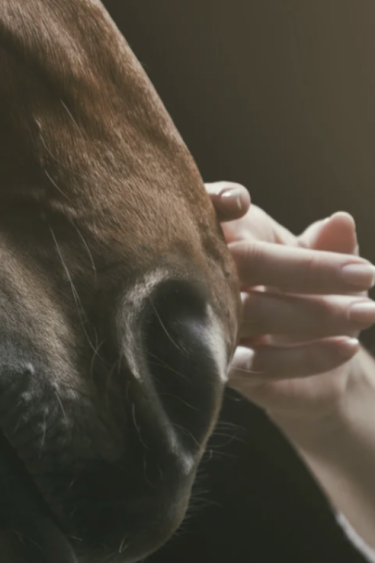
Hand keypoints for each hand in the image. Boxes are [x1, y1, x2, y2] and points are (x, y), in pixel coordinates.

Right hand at [205, 182, 374, 429]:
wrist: (308, 357)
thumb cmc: (303, 290)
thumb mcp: (321, 260)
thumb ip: (329, 243)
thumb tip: (341, 220)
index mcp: (220, 237)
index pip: (208, 211)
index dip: (217, 198)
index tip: (243, 201)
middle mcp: (204, 276)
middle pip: (246, 262)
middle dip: (307, 268)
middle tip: (365, 274)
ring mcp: (208, 321)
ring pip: (256, 311)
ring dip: (316, 314)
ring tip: (367, 312)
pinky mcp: (223, 364)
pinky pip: (260, 361)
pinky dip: (306, 356)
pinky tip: (347, 347)